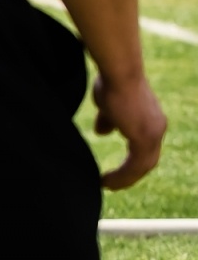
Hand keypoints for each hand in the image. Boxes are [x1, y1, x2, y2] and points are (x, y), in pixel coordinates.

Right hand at [92, 73, 165, 188]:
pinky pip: (134, 166)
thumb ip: (108, 120)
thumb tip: (102, 132)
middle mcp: (157, 128)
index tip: (116, 170)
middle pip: (147, 160)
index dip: (132, 161)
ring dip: (125, 178)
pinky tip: (106, 181)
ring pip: (142, 166)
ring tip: (108, 186)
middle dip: (130, 174)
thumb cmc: (112, 83)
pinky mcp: (144, 139)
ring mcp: (153, 134)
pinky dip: (121, 176)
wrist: (119, 74)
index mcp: (151, 120)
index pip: (145, 148)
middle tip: (113, 183)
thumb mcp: (108, 105)